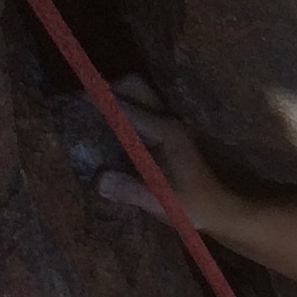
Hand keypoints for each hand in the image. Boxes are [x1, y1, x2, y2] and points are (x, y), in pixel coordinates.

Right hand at [97, 79, 239, 235]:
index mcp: (166, 132)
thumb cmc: (194, 206)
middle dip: (108, 89)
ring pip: (139, 94)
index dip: (101, 103)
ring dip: (116, 96)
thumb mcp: (161, 202)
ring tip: (90, 111)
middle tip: (82, 103)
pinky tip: (109, 126)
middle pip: (135, 87)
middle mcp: (168, 120)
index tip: (76, 98)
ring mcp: (170, 123)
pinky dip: (124, 108)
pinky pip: (142, 108)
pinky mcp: (168, 132)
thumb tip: (98, 179)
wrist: (221, 209)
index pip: (128, 110)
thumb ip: (131, 190)